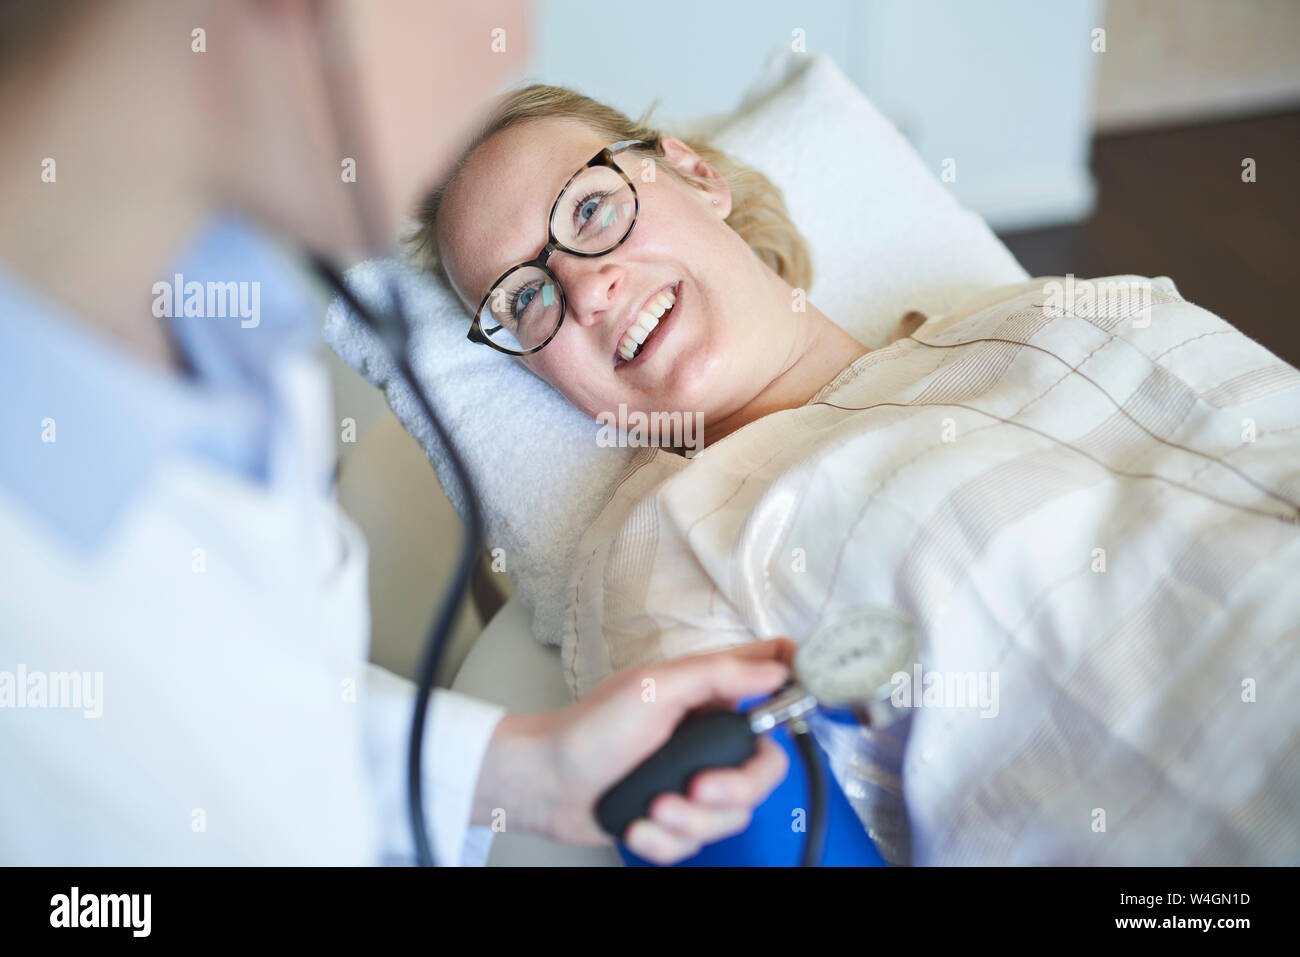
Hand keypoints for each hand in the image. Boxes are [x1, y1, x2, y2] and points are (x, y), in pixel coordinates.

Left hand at [473, 639, 793, 863]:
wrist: (546, 784)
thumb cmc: (590, 727)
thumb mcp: (656, 687)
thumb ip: (718, 675)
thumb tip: (776, 668)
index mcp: (711, 696)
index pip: (772, 678)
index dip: (796, 686)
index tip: (798, 703)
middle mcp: (710, 737)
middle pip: (766, 769)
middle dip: (734, 790)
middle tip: (698, 790)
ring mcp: (696, 780)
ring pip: (734, 814)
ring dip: (690, 821)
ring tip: (652, 810)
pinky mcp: (679, 819)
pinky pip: (698, 842)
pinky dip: (665, 841)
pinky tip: (637, 826)